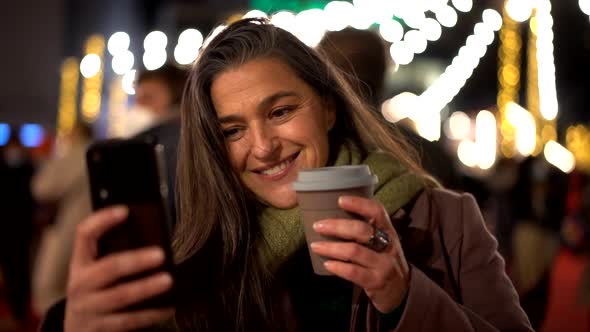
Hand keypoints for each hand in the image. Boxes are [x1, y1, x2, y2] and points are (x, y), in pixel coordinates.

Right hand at [64, 206, 173, 331]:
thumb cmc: (95, 294)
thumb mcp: (96, 274)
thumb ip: (114, 256)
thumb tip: (153, 240)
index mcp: (80, 264)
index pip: (84, 235)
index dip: (102, 220)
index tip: (125, 210)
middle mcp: (80, 285)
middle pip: (109, 267)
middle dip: (136, 260)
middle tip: (161, 255)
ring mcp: (88, 309)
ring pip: (121, 296)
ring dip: (147, 287)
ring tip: (168, 280)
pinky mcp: (99, 329)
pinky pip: (128, 321)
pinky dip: (151, 314)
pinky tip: (168, 307)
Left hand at [310, 196, 409, 312]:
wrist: (401, 290)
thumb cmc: (383, 259)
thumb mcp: (382, 241)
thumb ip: (365, 230)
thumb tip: (332, 216)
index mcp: (388, 230)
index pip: (377, 211)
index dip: (359, 203)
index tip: (340, 200)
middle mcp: (388, 245)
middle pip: (362, 230)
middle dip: (337, 226)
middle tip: (318, 225)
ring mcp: (384, 264)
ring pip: (354, 251)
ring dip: (332, 247)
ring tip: (315, 246)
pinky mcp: (376, 281)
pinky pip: (354, 272)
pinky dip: (338, 267)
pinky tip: (327, 264)